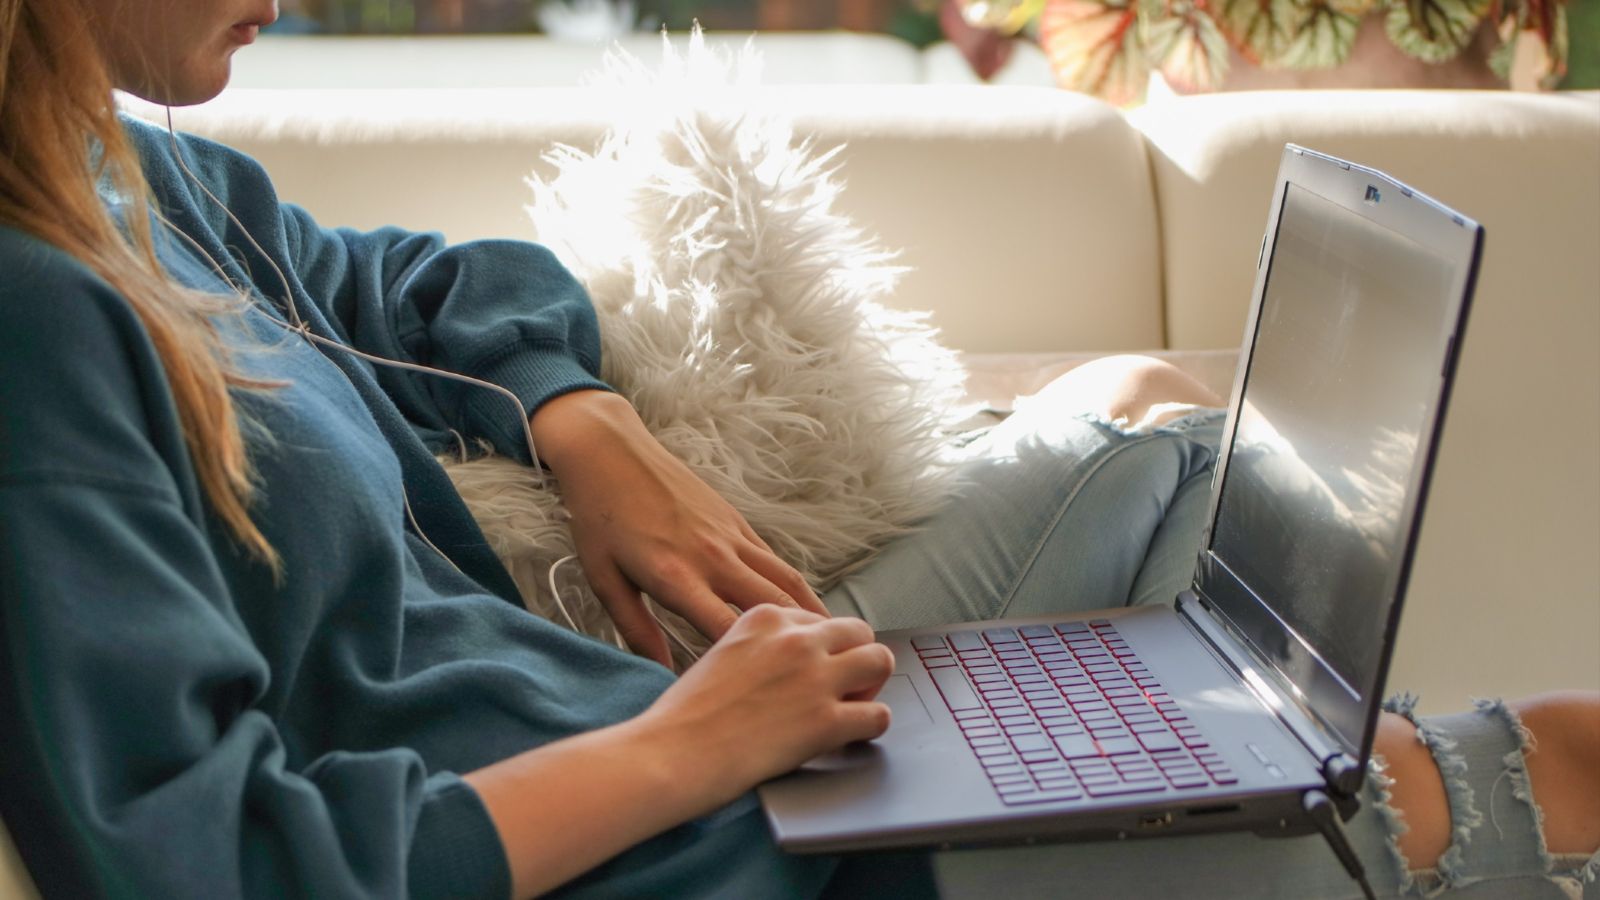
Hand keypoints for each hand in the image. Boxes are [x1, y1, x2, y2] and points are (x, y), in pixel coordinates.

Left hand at [530, 390, 829, 664]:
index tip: (768, 691)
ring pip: (787, 581)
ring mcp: (730, 536)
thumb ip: (636, 631)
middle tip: (829, 676)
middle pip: (774, 606)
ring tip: (836, 646)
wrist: (610, 452)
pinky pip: (775, 561)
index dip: (751, 665)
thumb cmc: (599, 518)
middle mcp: (713, 557)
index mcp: (676, 576)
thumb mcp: (605, 580)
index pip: (725, 630)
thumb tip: (662, 674)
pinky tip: (807, 609)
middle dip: (804, 644)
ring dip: (813, 614)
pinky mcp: (737, 522)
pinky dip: (796, 588)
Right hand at [635, 605, 893, 801]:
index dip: (823, 648)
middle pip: (858, 631)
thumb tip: (791, 666)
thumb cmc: (685, 713)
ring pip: (880, 661)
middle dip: (855, 658)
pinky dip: (870, 727)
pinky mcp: (825, 721)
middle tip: (841, 687)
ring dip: (871, 686)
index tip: (814, 669)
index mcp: (766, 617)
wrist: (672, 751)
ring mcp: (814, 677)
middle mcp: (795, 639)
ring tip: (850, 707)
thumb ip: (760, 648)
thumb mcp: (721, 653)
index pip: (821, 619)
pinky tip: (848, 737)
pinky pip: (878, 715)